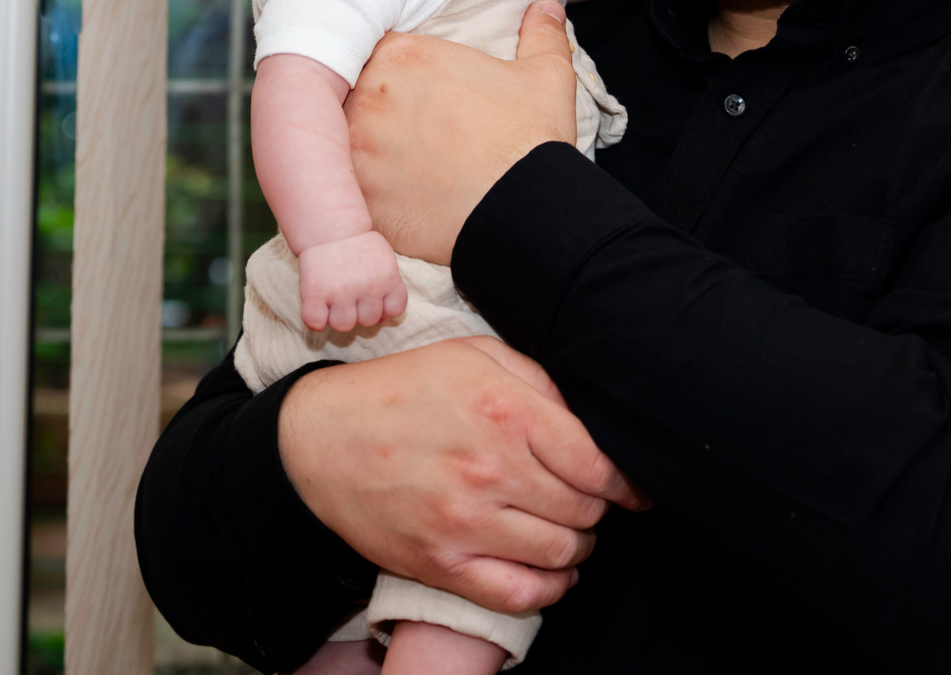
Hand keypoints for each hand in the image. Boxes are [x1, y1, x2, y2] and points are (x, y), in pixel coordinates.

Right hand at [278, 337, 648, 614]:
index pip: (598, 464)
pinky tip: (552, 571)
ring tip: (568, 531)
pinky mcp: (440, 563)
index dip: (626, 482)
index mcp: (505, 410)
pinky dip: (550, 589)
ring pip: (560, 553)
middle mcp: (491, 468)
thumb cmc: (405, 389)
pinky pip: (519, 594)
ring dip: (576, 546)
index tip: (631, 487)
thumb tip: (589, 423)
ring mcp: (465, 521)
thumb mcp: (475, 355)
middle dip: (597, 509)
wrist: (320, 438)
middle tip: (587, 502)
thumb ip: (539, 382)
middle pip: (585, 510)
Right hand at [297, 231, 407, 332]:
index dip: (384, 308)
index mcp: (388, 279)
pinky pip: (316, 322)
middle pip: (368, 321)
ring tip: (333, 301)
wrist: (330, 226)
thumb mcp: (384, 260)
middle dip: (359, 312)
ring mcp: (341, 292)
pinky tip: (318, 307)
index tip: (371, 299)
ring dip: (338, 317)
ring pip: (344, 325)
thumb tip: (383, 318)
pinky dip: (316, 320)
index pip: (395, 310)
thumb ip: (388, 286)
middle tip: (349, 295)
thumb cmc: (358, 244)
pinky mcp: (315, 294)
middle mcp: (368, 288)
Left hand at [347, 0, 577, 265]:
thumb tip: (545, 8)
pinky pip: (344, 188)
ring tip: (397, 165)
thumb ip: (541, 34)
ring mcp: (357, 148)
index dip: (390, 69)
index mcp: (406, 57)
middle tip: (405, 128)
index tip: (408, 87)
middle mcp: (371, 97)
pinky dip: (363, 191)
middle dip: (373, 108)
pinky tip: (391, 197)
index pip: (375, 50)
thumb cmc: (530, 142)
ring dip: (363, 148)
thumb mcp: (546, 76)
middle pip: (351, 92)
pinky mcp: (357, 196)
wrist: (524, 211)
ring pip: (340, 140)